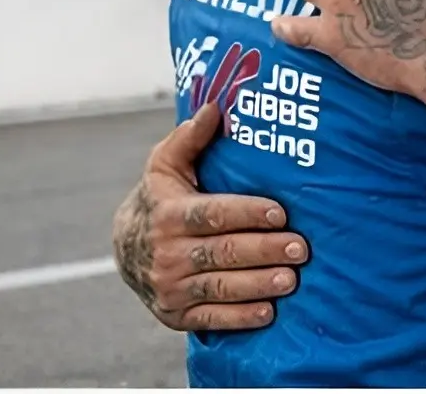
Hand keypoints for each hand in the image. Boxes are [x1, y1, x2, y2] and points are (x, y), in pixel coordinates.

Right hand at [109, 99, 309, 331]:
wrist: (125, 250)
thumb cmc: (159, 196)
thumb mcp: (165, 163)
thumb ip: (190, 136)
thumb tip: (215, 106)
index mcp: (169, 214)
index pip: (213, 214)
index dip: (247, 214)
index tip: (280, 213)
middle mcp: (168, 253)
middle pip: (223, 252)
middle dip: (264, 250)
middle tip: (300, 248)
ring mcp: (170, 288)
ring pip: (220, 287)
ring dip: (258, 285)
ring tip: (291, 279)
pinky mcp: (175, 315)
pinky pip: (211, 319)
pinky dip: (239, 317)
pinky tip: (268, 312)